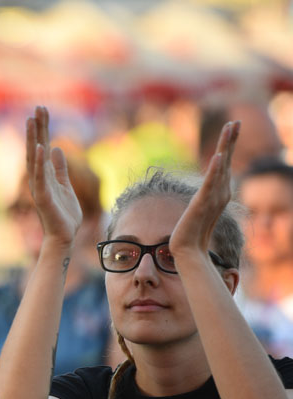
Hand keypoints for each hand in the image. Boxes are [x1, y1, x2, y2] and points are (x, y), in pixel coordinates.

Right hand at [26, 106, 82, 247]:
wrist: (63, 236)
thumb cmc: (64, 214)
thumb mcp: (65, 185)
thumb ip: (60, 168)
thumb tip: (56, 148)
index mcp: (45, 174)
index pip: (42, 146)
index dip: (42, 128)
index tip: (42, 110)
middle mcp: (38, 178)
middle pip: (36, 148)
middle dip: (38, 128)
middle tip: (38, 107)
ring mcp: (39, 187)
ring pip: (34, 159)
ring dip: (34, 139)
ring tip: (33, 121)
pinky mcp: (43, 197)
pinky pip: (41, 177)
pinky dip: (40, 162)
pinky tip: (42, 147)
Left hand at [170, 121, 239, 263]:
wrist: (188, 250)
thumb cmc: (192, 232)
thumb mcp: (199, 209)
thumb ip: (205, 198)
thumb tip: (205, 192)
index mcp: (220, 192)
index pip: (226, 164)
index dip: (229, 146)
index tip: (232, 127)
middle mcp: (221, 192)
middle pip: (227, 160)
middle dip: (231, 140)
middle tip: (236, 121)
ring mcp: (213, 197)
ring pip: (222, 167)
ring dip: (226, 146)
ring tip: (230, 128)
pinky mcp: (202, 204)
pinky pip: (210, 184)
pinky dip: (216, 170)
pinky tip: (218, 156)